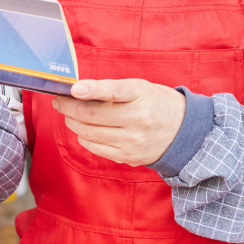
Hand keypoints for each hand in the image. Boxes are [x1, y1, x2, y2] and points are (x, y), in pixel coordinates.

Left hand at [53, 79, 186, 167]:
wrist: (184, 132)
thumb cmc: (158, 104)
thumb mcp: (142, 88)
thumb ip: (113, 89)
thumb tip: (79, 92)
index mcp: (143, 96)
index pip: (114, 91)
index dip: (92, 90)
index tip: (74, 89)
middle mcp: (138, 119)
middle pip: (92, 115)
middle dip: (69, 107)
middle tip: (59, 101)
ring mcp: (132, 140)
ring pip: (89, 132)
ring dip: (73, 122)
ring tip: (69, 114)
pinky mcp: (127, 156)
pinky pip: (95, 147)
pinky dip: (84, 136)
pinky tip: (84, 129)